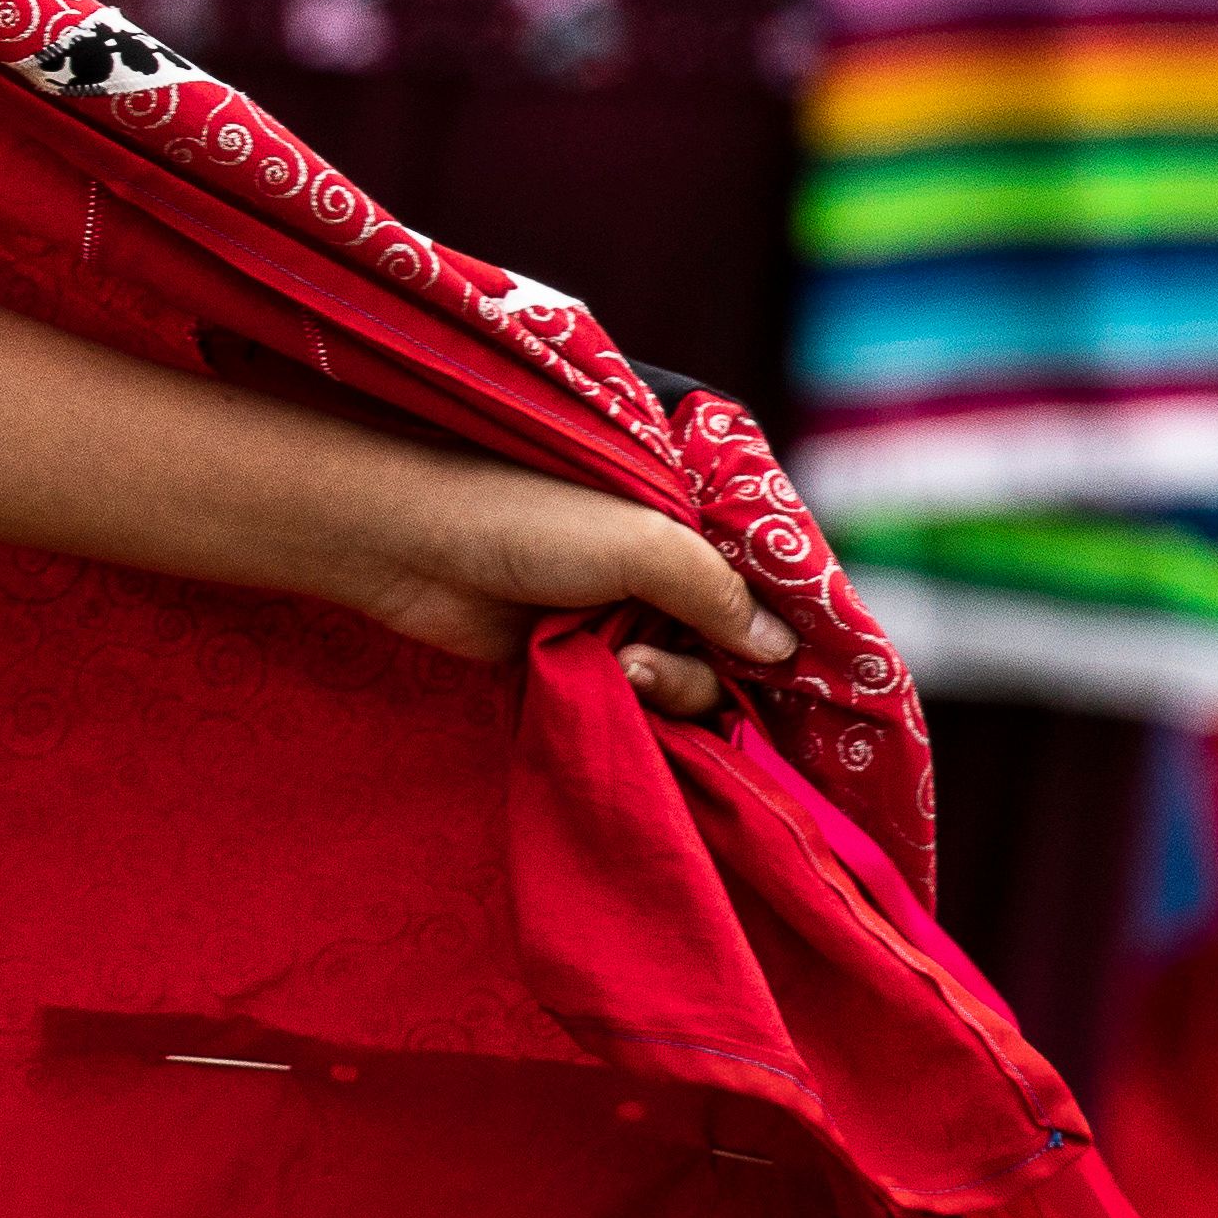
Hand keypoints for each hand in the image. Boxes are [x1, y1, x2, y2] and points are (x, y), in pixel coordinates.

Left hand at [322, 455, 794, 719]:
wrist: (406, 542)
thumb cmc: (523, 515)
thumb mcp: (642, 541)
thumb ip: (718, 593)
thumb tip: (782, 651)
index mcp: (685, 518)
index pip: (764, 577)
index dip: (787, 622)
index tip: (811, 671)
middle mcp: (659, 565)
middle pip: (734, 642)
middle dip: (712, 664)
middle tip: (656, 663)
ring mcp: (618, 612)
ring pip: (691, 677)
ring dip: (671, 684)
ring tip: (621, 668)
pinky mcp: (576, 656)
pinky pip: (639, 697)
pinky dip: (640, 701)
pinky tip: (614, 687)